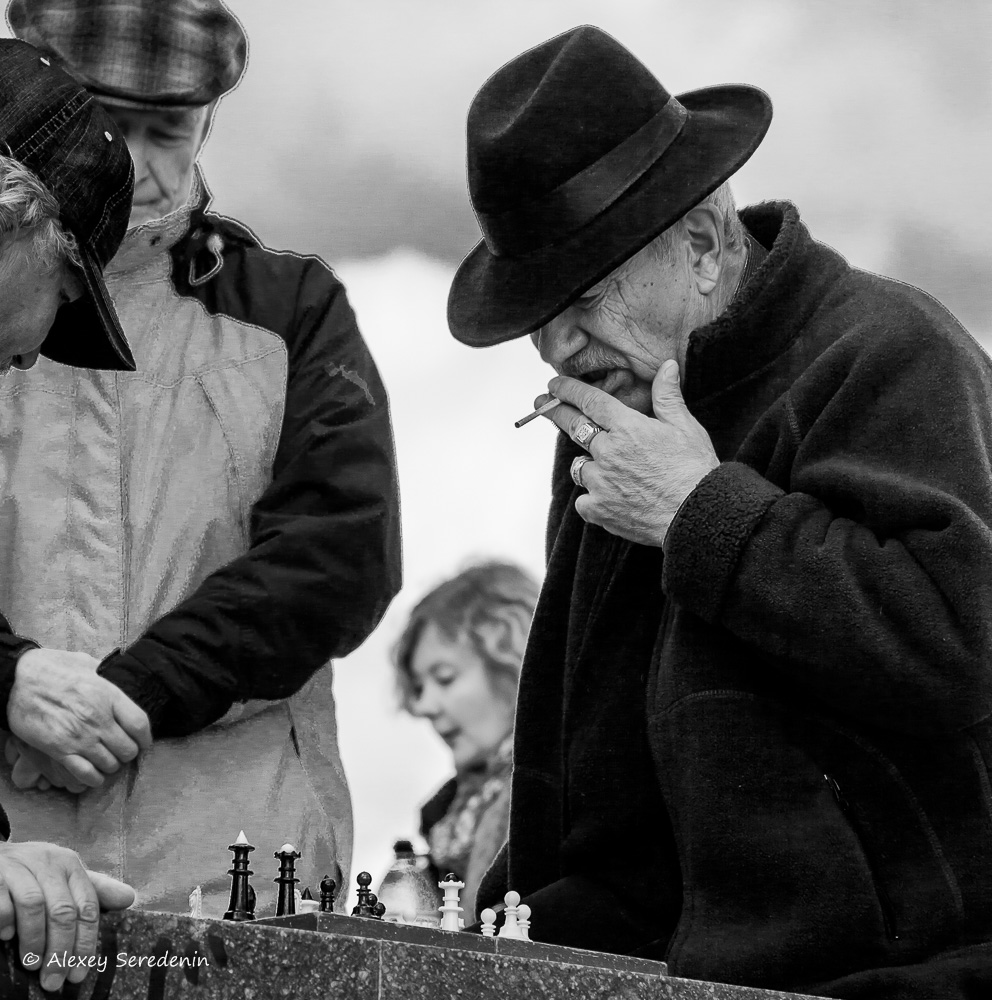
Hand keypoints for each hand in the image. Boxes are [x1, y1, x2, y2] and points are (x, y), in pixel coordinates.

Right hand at [0, 841, 132, 991]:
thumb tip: (129, 898)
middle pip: (63, 910)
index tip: (79, 973)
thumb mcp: (65, 875)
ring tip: (32, 965)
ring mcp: (20, 868)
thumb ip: (94, 889)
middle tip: (54, 980)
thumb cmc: (36, 871)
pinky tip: (7, 938)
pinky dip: (6, 922)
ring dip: (34, 940)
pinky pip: (4, 903)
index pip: (87, 906)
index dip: (86, 942)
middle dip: (61, 950)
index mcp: (71, 865)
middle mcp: (49, 863)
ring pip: (34, 906)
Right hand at [8, 649, 151, 788]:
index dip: (146, 738)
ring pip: (109, 764)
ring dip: (111, 765)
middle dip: (129, 753)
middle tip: (123, 751)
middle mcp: (97, 718)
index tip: (143, 742)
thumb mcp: (89, 664)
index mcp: (108, 695)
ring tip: (108, 761)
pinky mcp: (59, 750)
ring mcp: (79, 736)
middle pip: (128, 749)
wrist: (18, 678)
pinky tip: (95, 775)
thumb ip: (109, 675)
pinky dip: (94, 779)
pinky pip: (85, 773)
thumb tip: (125, 676)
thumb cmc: (55, 667)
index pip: (140, 724)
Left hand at [543, 361, 718, 545]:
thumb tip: (667, 366)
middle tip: (543, 402)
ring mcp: (600, 482)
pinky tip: (608, 498)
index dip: (569, 390)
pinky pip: (583, 500)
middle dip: (555, 411)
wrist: (698, 515)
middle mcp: (608, 452)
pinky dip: (592, 498)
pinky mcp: (599, 509)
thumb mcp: (686, 428)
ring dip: (587, 462)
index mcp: (628, 428)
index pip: (589, 401)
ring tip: (603, 467)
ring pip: (579, 466)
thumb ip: (668, 397)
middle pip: (573, 426)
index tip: (555, 385)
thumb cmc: (695, 471)